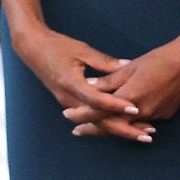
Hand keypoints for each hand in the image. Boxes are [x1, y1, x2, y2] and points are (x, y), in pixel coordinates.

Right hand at [14, 24, 149, 142]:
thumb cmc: (57, 46)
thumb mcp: (82, 50)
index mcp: (71, 84)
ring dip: (120, 129)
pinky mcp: (71, 104)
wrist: (32, 49)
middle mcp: (69, 99)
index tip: (135, 109)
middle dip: (124, 128)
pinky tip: (126, 127)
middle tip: (147, 133)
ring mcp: (69, 104)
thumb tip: (128, 65)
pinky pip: (92, 118)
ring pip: (97, 123)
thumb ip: (104, 61)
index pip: (97, 100)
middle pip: (99, 120)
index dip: (117, 105)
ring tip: (142, 133)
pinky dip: (109, 124)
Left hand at [64, 23, 179, 141]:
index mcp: (129, 97)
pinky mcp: (165, 114)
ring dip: (111, 127)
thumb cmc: (159, 59)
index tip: (68, 115)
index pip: (98, 111)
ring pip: (127, 126)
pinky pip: (142, 121)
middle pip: (111, 125)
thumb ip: (109, 80)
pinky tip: (122, 121)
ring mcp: (154, 115)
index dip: (82, 115)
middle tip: (77, 131)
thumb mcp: (130, 67)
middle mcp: (141, 111)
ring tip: (96, 127)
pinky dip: (130, 122)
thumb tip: (90, 86)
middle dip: (93, 128)